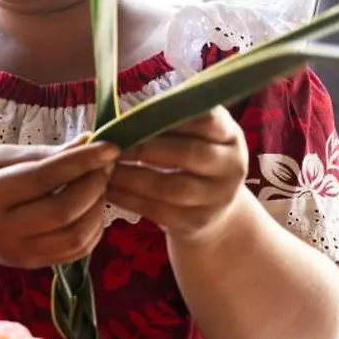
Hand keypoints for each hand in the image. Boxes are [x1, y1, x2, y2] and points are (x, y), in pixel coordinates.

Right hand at [0, 141, 119, 269]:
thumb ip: (42, 154)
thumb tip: (88, 142)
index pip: (43, 178)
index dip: (81, 161)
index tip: (110, 147)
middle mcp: (1, 230)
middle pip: (64, 210)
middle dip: (94, 184)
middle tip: (105, 164)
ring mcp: (17, 254)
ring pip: (75, 235)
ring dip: (98, 208)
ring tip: (97, 186)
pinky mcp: (31, 266)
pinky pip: (75, 251)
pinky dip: (94, 229)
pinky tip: (91, 209)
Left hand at [105, 107, 248, 243]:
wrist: (212, 212)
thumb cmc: (191, 162)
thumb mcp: (193, 138)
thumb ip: (170, 122)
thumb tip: (125, 115)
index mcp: (230, 136)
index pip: (207, 119)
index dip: (171, 116)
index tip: (137, 115)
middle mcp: (232, 166)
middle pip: (189, 154)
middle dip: (146, 148)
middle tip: (113, 145)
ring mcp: (218, 198)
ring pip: (171, 187)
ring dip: (131, 177)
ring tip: (105, 168)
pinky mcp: (196, 223)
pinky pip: (158, 211)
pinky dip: (128, 199)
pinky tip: (108, 190)